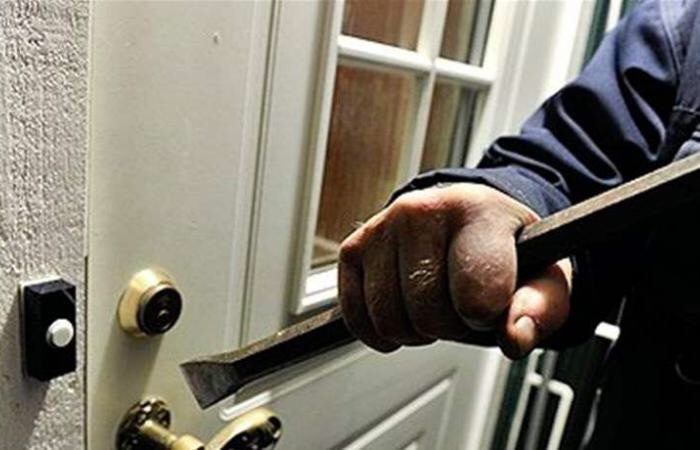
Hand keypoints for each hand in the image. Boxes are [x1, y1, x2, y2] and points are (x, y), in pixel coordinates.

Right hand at [338, 183, 571, 358]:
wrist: (468, 220)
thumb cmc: (506, 251)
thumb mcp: (544, 278)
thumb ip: (538, 310)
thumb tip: (514, 337)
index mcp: (478, 211)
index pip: (476, 292)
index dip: (487, 316)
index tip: (492, 303)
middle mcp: (422, 209)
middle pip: (428, 313)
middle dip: (450, 326)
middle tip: (462, 306)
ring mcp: (382, 226)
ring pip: (389, 319)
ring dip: (416, 331)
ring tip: (435, 305)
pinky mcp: (354, 247)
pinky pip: (356, 316)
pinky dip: (380, 331)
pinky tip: (404, 311)